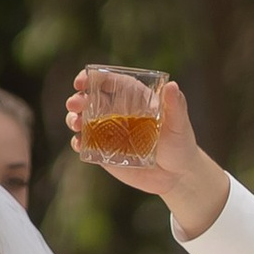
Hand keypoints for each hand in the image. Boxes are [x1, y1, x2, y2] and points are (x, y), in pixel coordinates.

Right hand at [63, 68, 205, 206]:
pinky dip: (78, 142)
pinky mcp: (104, 152)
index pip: (108, 81)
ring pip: (83, 120)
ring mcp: (108, 132)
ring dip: (73, 119)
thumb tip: (172, 85)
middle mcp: (116, 112)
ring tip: (75, 124)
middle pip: (90, 99)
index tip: (81, 82)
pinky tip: (79, 144)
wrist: (177, 176)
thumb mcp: (179, 124)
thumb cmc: (180, 144)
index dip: (91, 78)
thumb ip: (175, 106)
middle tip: (74, 105)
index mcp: (132, 97)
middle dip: (77, 99)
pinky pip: (86, 144)